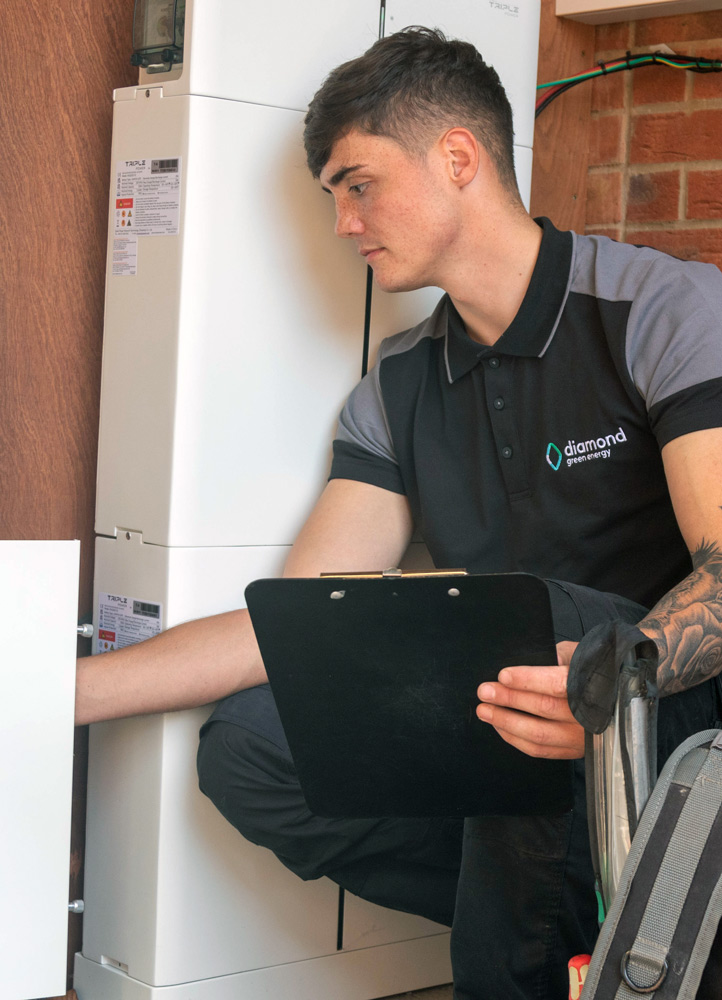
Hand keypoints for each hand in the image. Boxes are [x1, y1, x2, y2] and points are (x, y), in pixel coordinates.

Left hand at [476, 641, 584, 758]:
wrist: (620, 700)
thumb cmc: (595, 671)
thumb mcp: (580, 653)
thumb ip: (558, 655)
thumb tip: (533, 660)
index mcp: (591, 686)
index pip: (556, 684)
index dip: (527, 680)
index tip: (503, 675)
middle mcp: (587, 715)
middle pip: (543, 708)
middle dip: (508, 699)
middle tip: (484, 692)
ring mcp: (580, 736)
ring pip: (538, 734)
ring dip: (506, 722)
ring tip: (484, 710)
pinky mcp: (573, 751)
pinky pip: (540, 750)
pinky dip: (515, 739)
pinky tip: (500, 725)